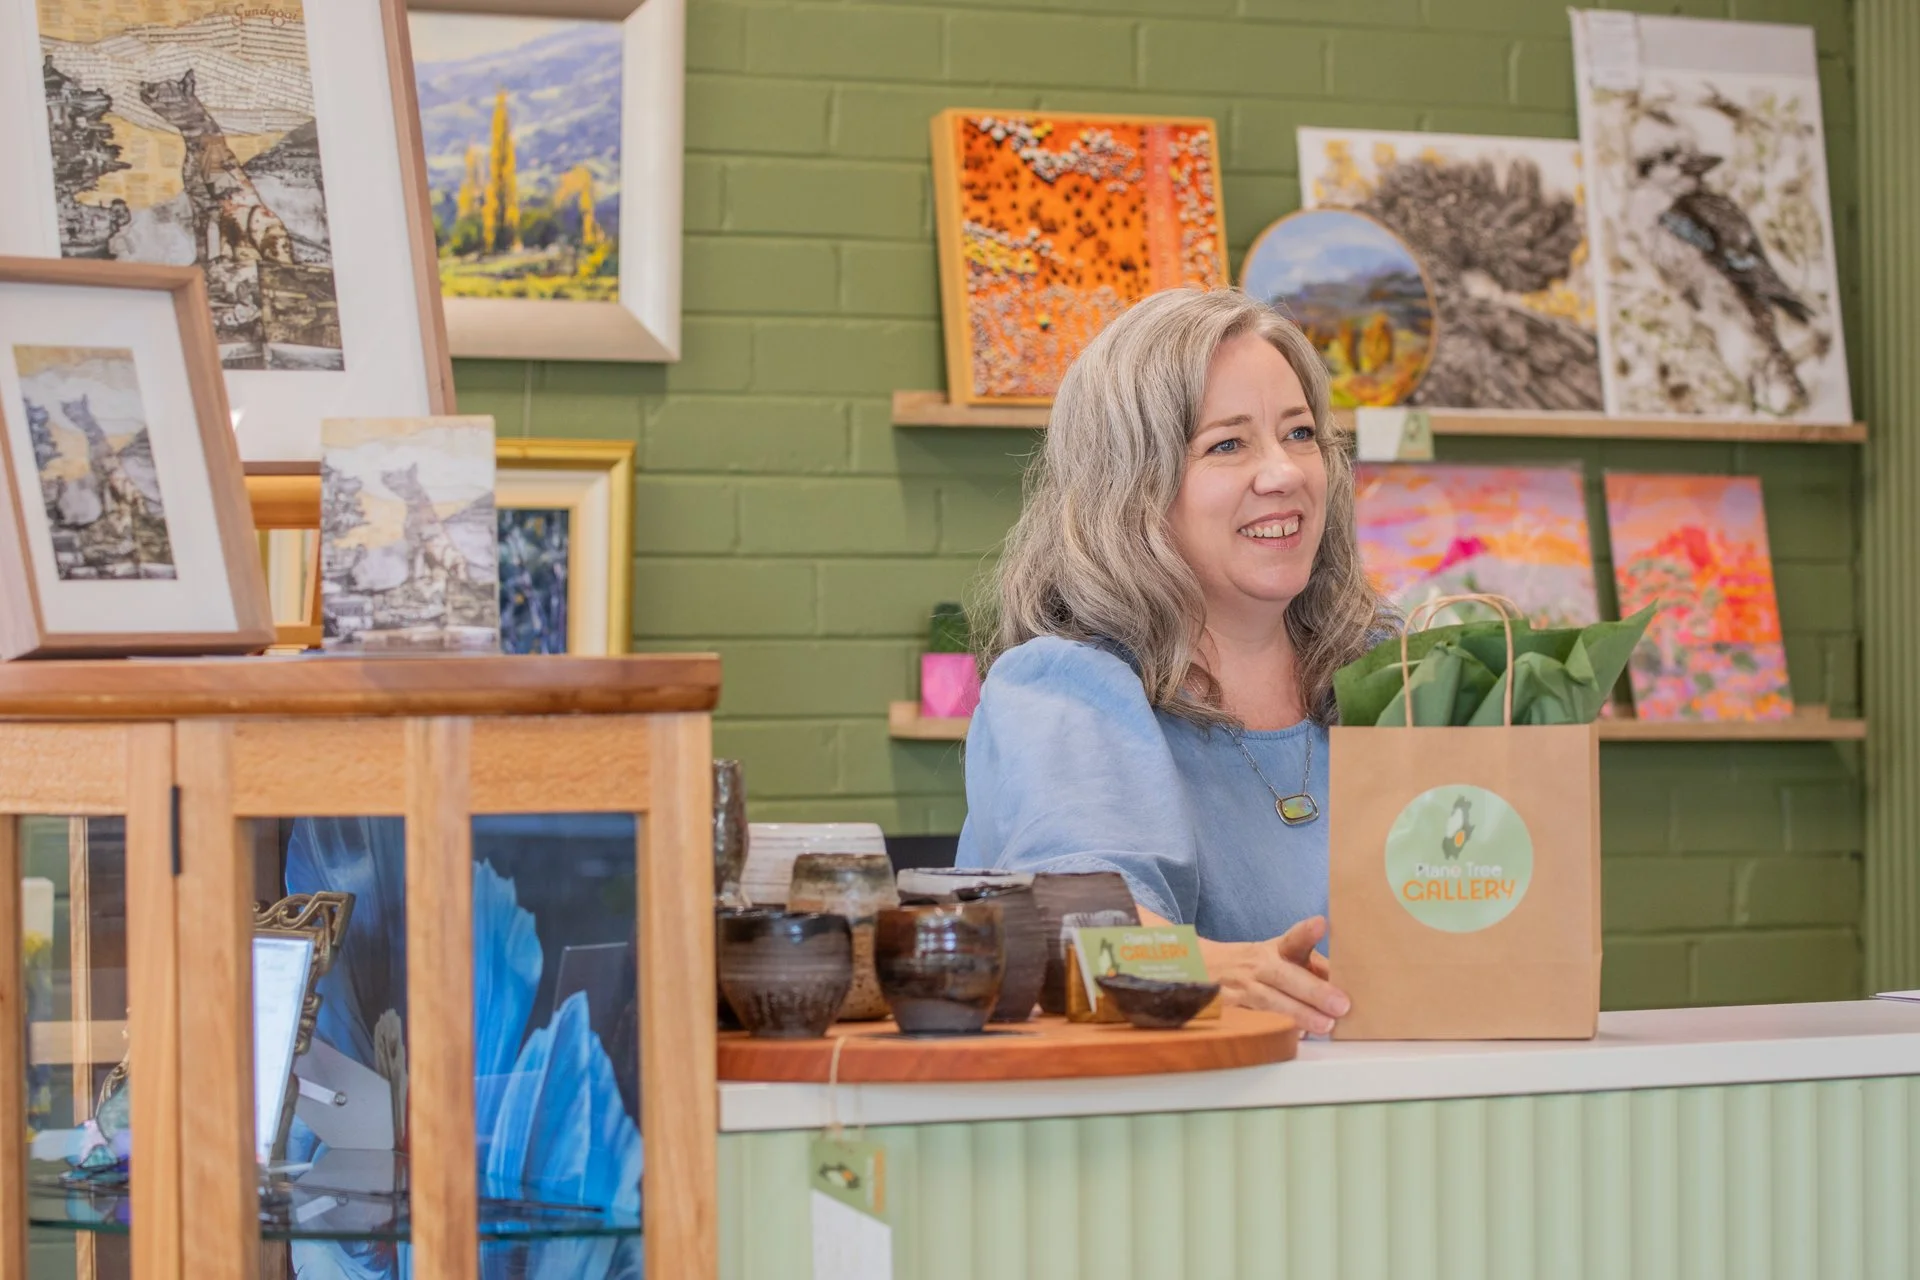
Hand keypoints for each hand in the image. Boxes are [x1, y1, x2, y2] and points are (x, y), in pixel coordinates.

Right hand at [1195, 916, 1348, 1033]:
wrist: (1202, 969)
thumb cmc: (1256, 967)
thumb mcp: (1280, 959)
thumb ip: (1313, 970)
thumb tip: (1348, 986)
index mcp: (1274, 952)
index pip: (1292, 940)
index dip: (1306, 932)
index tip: (1320, 924)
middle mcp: (1256, 967)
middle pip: (1284, 976)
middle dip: (1313, 991)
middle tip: (1340, 1005)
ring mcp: (1239, 989)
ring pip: (1268, 1001)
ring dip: (1297, 1014)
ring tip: (1324, 1025)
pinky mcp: (1226, 1009)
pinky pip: (1249, 1020)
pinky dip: (1269, 1029)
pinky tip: (1290, 1037)